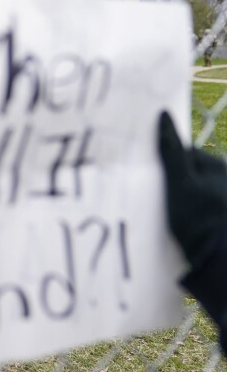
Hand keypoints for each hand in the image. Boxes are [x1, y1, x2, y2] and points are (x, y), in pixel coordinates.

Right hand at [158, 112, 226, 267]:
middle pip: (193, 173)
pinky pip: (202, 210)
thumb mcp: (178, 183)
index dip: (167, 162)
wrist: (219, 257)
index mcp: (217, 166)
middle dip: (177, 181)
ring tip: (171, 215)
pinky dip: (192, 215)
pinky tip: (184, 226)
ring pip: (198, 193)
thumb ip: (170, 152)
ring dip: (185, 200)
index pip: (186, 154)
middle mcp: (225, 179)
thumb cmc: (198, 217)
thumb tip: (163, 114)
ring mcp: (223, 200)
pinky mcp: (220, 219)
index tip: (152, 175)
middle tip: (159, 197)